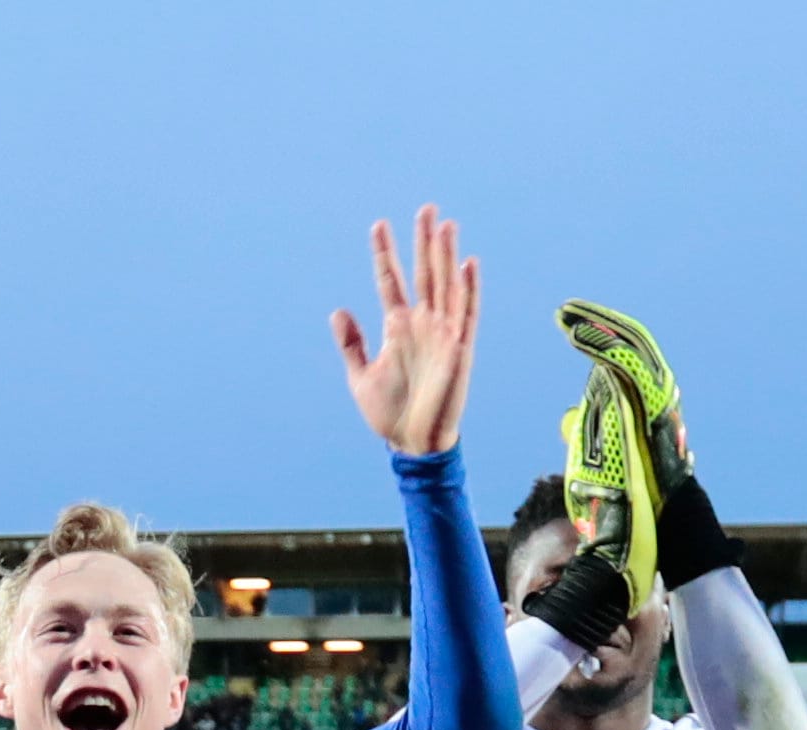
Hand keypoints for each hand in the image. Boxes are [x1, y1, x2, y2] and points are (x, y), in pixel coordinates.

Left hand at [330, 206, 480, 455]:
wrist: (412, 443)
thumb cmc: (389, 413)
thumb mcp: (360, 376)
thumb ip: (351, 343)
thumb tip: (338, 310)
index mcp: (398, 328)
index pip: (391, 281)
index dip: (384, 254)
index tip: (378, 225)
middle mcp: (422, 324)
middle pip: (423, 273)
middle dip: (423, 242)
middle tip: (425, 208)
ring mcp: (443, 334)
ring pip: (445, 285)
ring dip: (446, 256)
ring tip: (445, 224)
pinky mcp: (460, 350)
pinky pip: (467, 314)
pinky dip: (468, 289)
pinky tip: (468, 264)